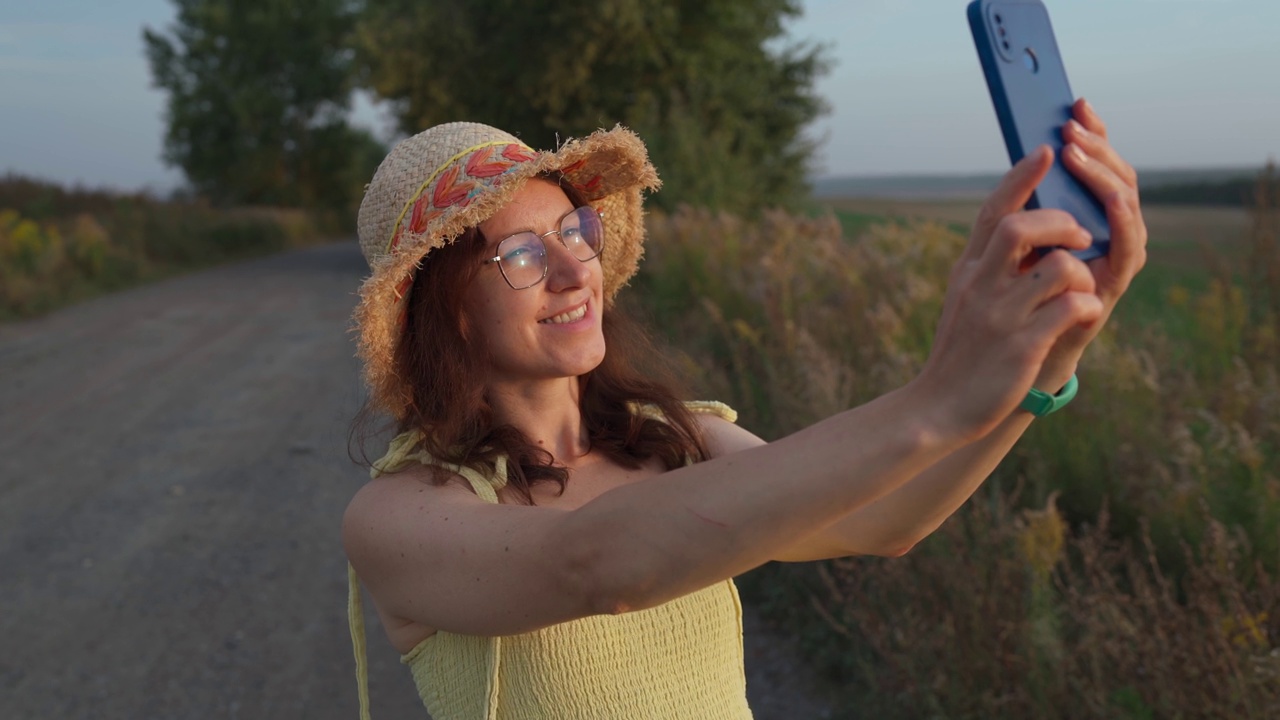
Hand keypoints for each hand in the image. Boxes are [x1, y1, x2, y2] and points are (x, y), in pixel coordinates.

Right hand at [918, 145, 1104, 440]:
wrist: (938, 407)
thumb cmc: (961, 351)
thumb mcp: (966, 299)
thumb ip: (990, 265)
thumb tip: (1025, 226)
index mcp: (969, 271)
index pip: (994, 211)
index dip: (1021, 176)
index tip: (1045, 149)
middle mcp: (981, 287)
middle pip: (1023, 227)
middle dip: (1063, 222)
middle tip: (1080, 237)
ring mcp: (1000, 316)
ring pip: (1058, 269)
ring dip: (1081, 275)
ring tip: (1079, 292)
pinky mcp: (1021, 347)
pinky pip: (1071, 309)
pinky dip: (1087, 307)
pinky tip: (1083, 318)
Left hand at [1033, 98, 1148, 386]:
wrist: (1003, 355)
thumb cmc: (1005, 294)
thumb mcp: (1005, 239)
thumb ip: (1018, 202)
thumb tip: (1021, 151)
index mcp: (1078, 213)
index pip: (1092, 163)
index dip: (1091, 131)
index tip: (1074, 102)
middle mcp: (1102, 230)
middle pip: (1114, 174)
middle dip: (1097, 145)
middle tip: (1075, 124)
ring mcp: (1111, 255)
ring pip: (1124, 202)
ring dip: (1103, 175)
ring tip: (1080, 152)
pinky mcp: (1112, 285)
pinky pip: (1128, 247)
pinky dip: (1123, 220)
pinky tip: (1113, 201)